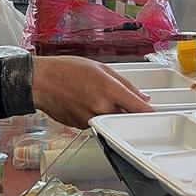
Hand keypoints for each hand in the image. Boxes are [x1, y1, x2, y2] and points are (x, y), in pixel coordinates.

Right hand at [32, 56, 153, 127]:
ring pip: (109, 122)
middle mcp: (101, 108)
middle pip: (125, 117)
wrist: (40, 82)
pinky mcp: (81, 127)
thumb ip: (124, 84)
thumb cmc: (66, 70)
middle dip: (126, 111)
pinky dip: (95, 115)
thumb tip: (142, 97)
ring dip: (109, 113)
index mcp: (109, 90)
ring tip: (94, 96)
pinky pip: (95, 124)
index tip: (155, 114)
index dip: (149, 112)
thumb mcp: (100, 68)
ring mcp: (90, 120)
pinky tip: (83, 102)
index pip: (137, 107)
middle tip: (120, 100)